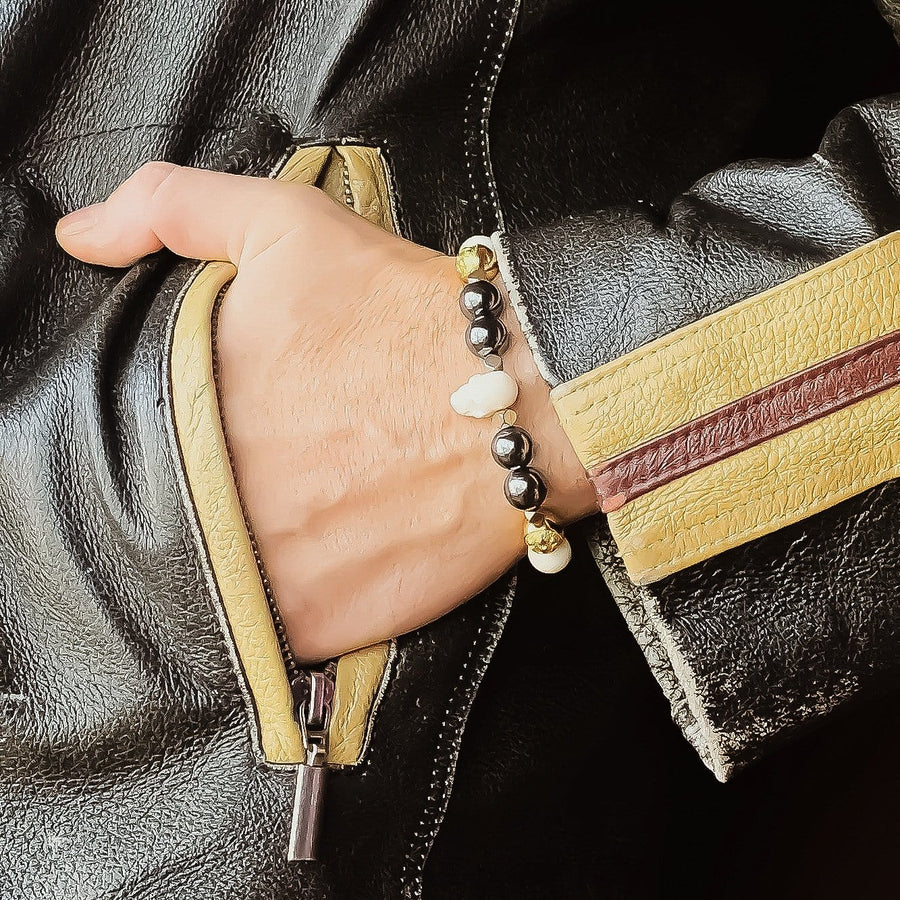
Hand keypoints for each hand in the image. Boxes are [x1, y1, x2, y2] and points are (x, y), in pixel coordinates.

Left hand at [56, 163, 595, 660]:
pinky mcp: (318, 625)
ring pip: (214, 574)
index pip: (131, 438)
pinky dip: (290, 599)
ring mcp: (262, 572)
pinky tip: (332, 555)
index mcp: (188, 408)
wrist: (521, 401)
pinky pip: (272, 628)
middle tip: (288, 464)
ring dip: (249, 548)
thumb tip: (81, 237)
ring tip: (312, 510)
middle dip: (221, 487)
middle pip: (173, 508)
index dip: (186, 428)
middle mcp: (211, 498)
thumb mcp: (285, 226)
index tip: (239, 421)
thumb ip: (171, 209)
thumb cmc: (406, 312)